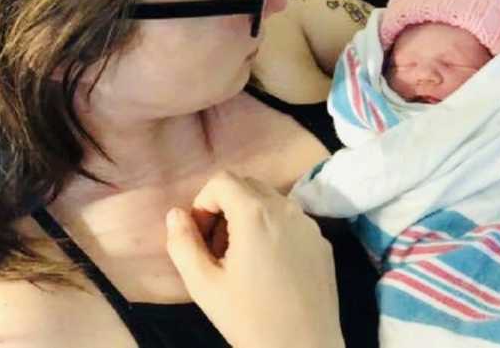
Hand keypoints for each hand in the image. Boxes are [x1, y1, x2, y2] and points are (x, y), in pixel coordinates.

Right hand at [165, 171, 344, 347]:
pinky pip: (292, 222)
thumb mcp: (203, 285)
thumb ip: (183, 243)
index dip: (203, 203)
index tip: (201, 237)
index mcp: (256, 212)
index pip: (222, 180)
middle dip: (225, 208)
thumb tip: (175, 214)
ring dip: (249, 218)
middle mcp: (287, 208)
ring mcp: (310, 224)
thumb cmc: (250, 319)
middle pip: (247, 186)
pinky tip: (271, 271)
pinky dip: (274, 231)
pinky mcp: (324, 242)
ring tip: (242, 261)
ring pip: (271, 202)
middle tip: (217, 250)